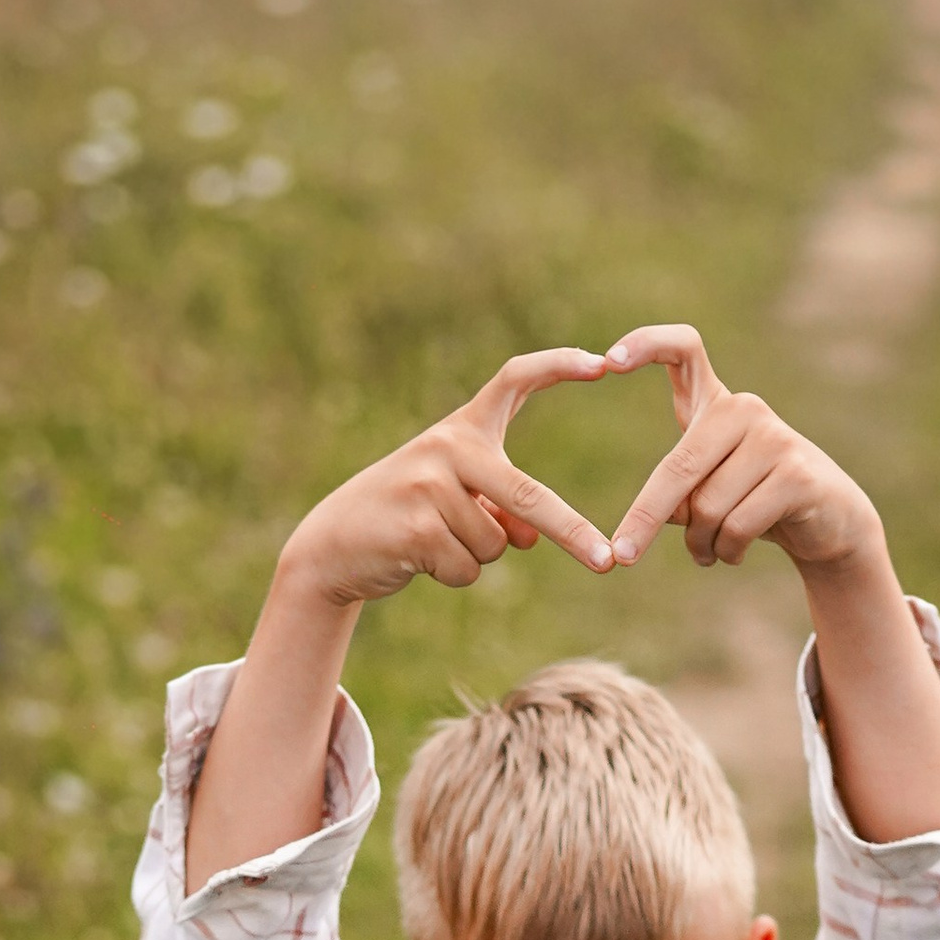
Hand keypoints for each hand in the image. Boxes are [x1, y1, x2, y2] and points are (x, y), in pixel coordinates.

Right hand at [280, 346, 617, 609]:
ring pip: (494, 545)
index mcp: (463, 430)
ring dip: (475, 558)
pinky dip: (453, 576)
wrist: (333, 544)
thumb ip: (501, 511)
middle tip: (606, 562)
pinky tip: (418, 559)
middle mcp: (448, 447)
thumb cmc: (408, 519)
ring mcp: (428, 485)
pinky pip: (467, 569)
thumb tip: (530, 537)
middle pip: (527, 495)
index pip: (514, 380)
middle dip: (571, 533)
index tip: (602, 363)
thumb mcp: (459, 504)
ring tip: (433, 542)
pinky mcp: (414, 527)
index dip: (558, 365)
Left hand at [602, 324, 882, 575]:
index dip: (646, 344)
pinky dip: (726, 552)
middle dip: (646, 518)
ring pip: (707, 508)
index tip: (609, 361)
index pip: (684, 350)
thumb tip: (663, 513)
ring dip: (701, 544)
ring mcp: (774, 438)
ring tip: (710, 553)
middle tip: (623, 556)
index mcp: (717, 405)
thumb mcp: (710, 490)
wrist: (830, 521)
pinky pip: (737, 526)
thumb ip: (681, 490)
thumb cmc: (757, 503)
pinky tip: (733, 555)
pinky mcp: (796, 475)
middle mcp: (745, 409)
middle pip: (678, 467)